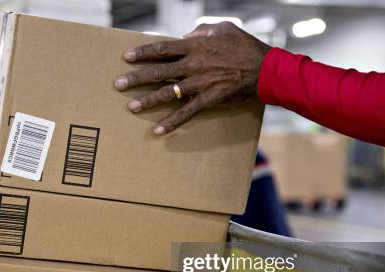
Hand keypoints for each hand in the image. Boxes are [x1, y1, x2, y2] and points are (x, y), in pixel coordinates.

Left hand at [115, 22, 270, 134]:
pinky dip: (171, 122)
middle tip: (118, 84)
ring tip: (131, 106)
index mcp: (195, 45)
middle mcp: (194, 64)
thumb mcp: (223, 28)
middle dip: (136, 78)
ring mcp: (200, 83)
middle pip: (159, 71)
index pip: (162, 49)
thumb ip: (201, 30)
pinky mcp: (208, 100)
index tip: (126, 57)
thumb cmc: (245, 45)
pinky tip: (157, 130)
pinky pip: (186, 113)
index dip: (143, 52)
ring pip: (168, 93)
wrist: (266, 69)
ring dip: (148, 100)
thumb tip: (185, 36)